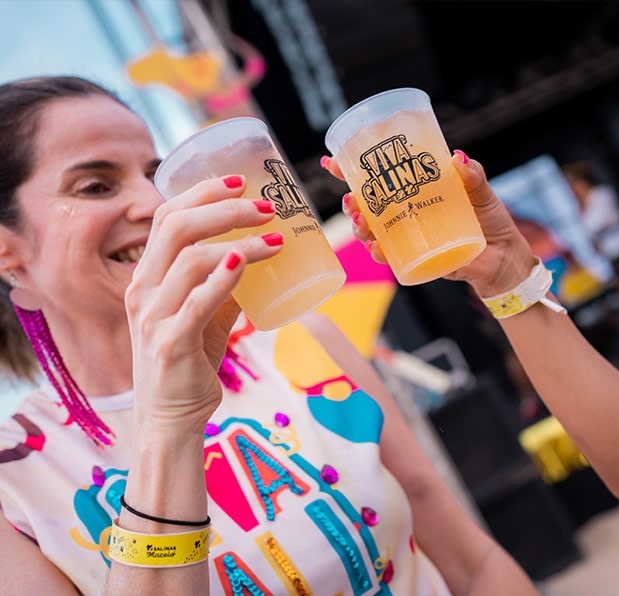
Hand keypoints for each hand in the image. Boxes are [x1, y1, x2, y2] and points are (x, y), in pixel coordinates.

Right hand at [125, 175, 281, 432]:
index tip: (239, 180)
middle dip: (224, 207)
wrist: (170, 419)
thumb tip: (257, 257)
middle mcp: (143, 290)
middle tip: (266, 207)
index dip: (201, 192)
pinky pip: (195, 303)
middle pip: (175, 226)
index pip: (166, 217)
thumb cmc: (188, 362)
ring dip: (238, 241)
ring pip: (189, 259)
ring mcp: (153, 317)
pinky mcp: (170, 344)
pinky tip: (243, 261)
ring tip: (277, 240)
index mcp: (147, 276)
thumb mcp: (206, 314)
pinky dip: (221, 278)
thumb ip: (224, 285)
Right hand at [322, 151, 537, 296]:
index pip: (379, 180)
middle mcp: (408, 215)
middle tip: (349, 199)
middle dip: (351, 204)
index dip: (351, 172)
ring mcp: (411, 239)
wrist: (507, 258)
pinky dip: (381, 254)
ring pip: (374, 234)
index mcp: (416, 192)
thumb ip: (472, 176)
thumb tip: (458, 158)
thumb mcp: (481, 192)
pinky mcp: (419, 260)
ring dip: (361, 229)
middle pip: (368, 208)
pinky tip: (376, 249)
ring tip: (361, 221)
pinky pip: (393, 259)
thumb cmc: (492, 221)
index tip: (331, 162)